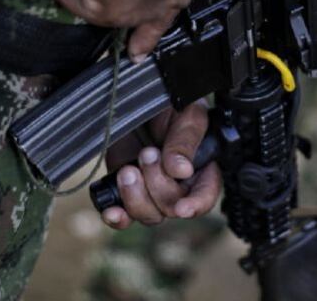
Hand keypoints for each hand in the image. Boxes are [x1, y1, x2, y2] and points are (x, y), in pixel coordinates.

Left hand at [98, 102, 221, 228]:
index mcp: (201, 168)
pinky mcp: (126, 190)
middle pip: (172, 207)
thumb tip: (182, 171)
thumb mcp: (185, 115)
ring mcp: (151, 190)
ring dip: (136, 196)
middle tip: (147, 153)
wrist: (135, 99)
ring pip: (149, 215)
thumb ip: (185, 140)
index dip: (195, 205)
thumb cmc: (169, 103)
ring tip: (128, 170)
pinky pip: (124, 216)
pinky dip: (117, 217)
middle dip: (158, 184)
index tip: (181, 208)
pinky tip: (111, 210)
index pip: (205, 195)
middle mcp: (179, 185)